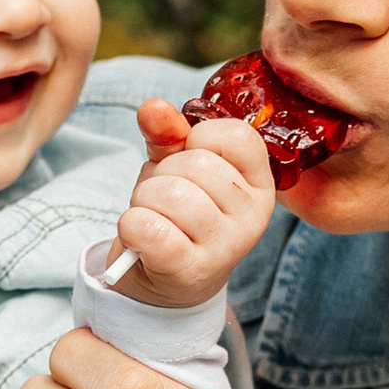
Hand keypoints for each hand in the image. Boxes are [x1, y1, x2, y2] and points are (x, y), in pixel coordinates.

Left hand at [104, 98, 277, 309]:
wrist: (167, 281)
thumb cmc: (177, 214)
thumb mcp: (177, 166)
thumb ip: (168, 133)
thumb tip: (152, 107)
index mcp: (258, 184)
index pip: (236, 135)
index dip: (199, 139)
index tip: (190, 160)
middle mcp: (253, 216)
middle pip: (197, 164)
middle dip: (162, 174)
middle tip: (162, 197)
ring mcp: (226, 246)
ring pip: (170, 194)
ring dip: (144, 200)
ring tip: (152, 217)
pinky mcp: (191, 270)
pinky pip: (149, 228)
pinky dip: (131, 225)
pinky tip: (139, 237)